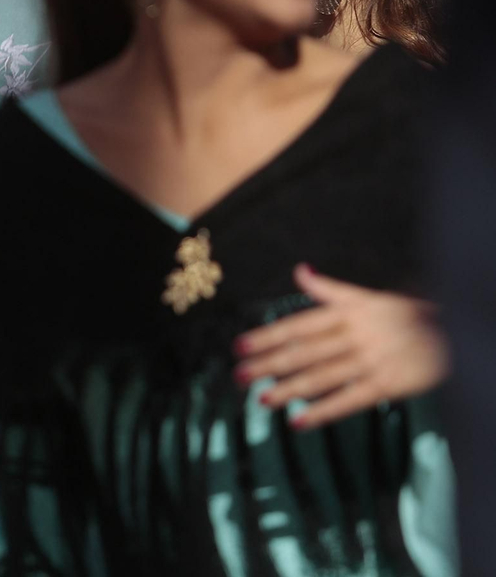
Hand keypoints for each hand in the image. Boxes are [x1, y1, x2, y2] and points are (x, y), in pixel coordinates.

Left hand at [235, 264, 448, 429]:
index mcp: (347, 313)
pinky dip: (323, 412)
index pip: (298, 326)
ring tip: (263, 399)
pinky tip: (299, 421)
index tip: (240, 347)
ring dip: (290, 389)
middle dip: (269, 364)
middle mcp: (355, 336)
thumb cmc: (404, 314)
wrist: (452, 332)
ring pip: (322, 377)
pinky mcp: (388, 385)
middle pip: (304, 352)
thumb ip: (328, 289)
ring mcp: (371, 361)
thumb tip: (300, 270)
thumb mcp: (366, 296)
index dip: (268, 336)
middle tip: (240, 375)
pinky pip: (350, 400)